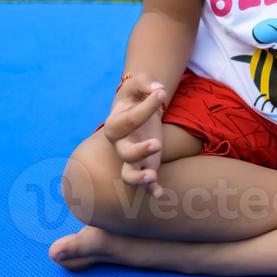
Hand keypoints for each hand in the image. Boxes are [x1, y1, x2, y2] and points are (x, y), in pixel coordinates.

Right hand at [103, 73, 166, 197]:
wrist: (137, 111)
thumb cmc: (135, 98)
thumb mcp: (136, 86)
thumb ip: (143, 82)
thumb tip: (157, 88)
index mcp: (115, 124)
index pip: (129, 119)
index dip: (146, 107)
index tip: (162, 92)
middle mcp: (121, 145)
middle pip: (125, 153)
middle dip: (139, 151)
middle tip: (157, 144)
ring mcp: (133, 159)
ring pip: (128, 174)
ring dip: (139, 178)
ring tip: (152, 176)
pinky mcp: (147, 166)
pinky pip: (146, 185)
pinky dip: (151, 191)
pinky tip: (159, 193)